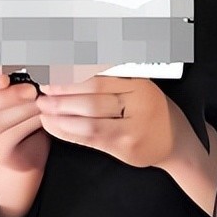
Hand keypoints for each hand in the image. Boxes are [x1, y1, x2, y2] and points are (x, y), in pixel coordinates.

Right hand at [0, 72, 49, 174]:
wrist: (29, 153)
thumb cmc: (28, 120)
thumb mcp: (24, 98)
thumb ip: (22, 83)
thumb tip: (33, 70)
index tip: (5, 79)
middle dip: (12, 95)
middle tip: (33, 92)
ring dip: (25, 110)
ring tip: (41, 106)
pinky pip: (11, 135)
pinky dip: (30, 124)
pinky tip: (42, 119)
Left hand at [36, 76, 184, 168]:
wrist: (173, 140)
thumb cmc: (149, 110)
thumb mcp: (136, 86)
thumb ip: (109, 79)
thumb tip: (70, 68)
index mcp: (140, 83)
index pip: (99, 76)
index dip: (72, 74)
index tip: (52, 71)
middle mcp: (139, 103)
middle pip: (92, 96)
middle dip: (62, 93)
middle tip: (43, 90)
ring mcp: (133, 128)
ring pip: (89, 119)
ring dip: (61, 113)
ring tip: (44, 108)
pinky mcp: (125, 147)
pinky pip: (90, 138)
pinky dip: (67, 131)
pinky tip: (54, 125)